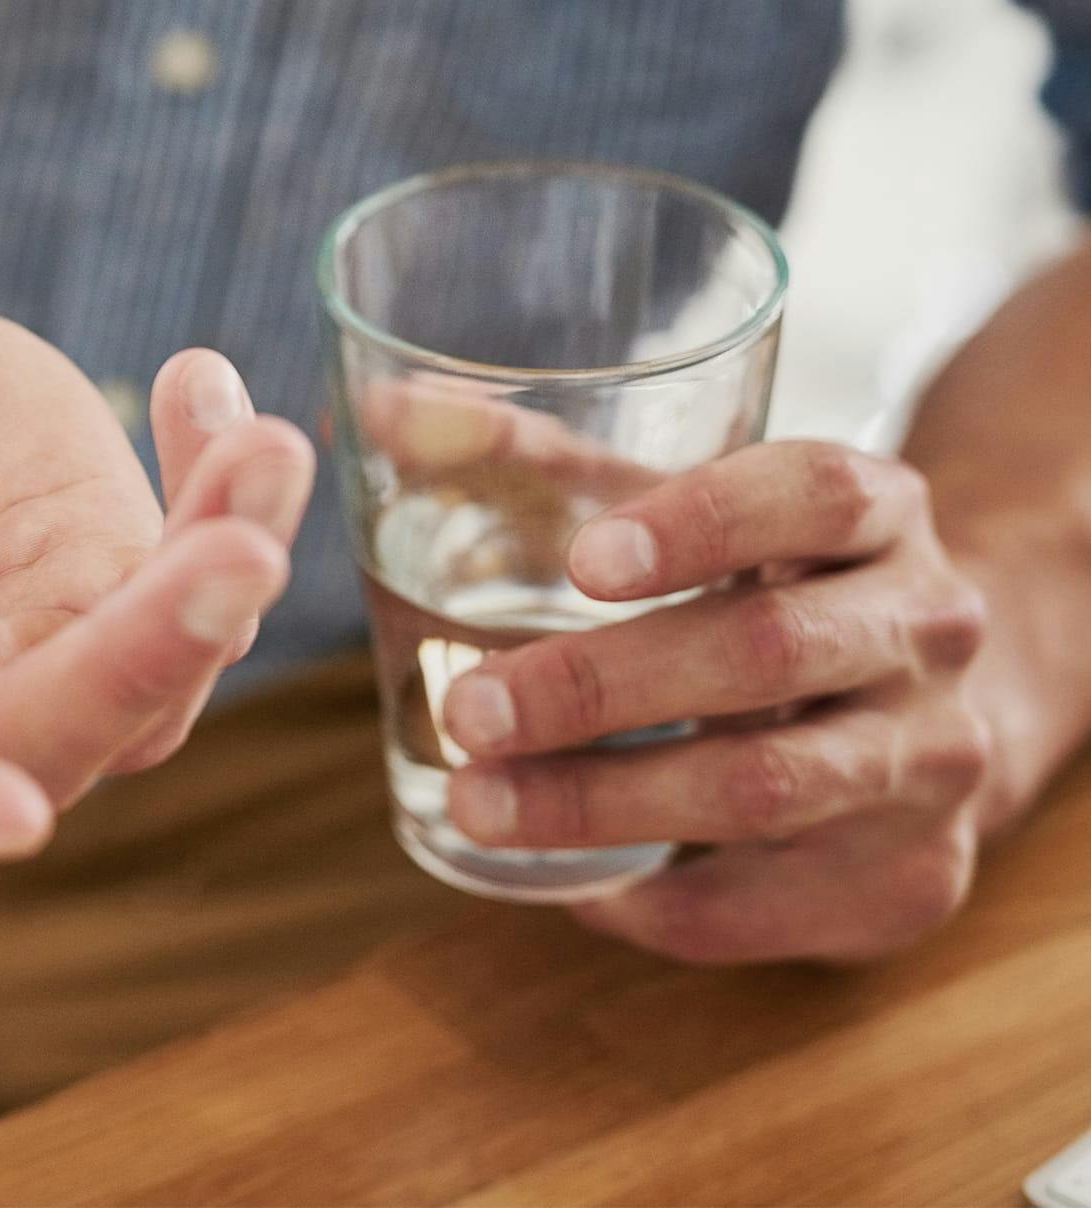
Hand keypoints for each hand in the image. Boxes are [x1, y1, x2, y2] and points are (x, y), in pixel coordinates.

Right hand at [0, 227, 313, 871]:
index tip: (12, 811)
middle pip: (30, 741)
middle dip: (139, 665)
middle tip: (232, 554)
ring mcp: (18, 651)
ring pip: (144, 683)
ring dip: (219, 578)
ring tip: (262, 447)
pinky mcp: (100, 585)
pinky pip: (189, 580)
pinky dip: (222, 497)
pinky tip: (208, 385)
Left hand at [439, 440, 993, 963]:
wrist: (921, 705)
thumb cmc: (757, 581)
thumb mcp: (676, 505)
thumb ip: (534, 454)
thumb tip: (381, 411)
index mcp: (875, 509)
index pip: (813, 495)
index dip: (701, 524)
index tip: (584, 561)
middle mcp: (924, 627)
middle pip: (769, 651)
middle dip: (601, 688)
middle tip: (467, 711)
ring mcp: (931, 759)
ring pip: (767, 786)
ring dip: (604, 803)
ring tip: (476, 803)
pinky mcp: (912, 876)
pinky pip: (770, 901)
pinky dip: (656, 899)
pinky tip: (568, 884)